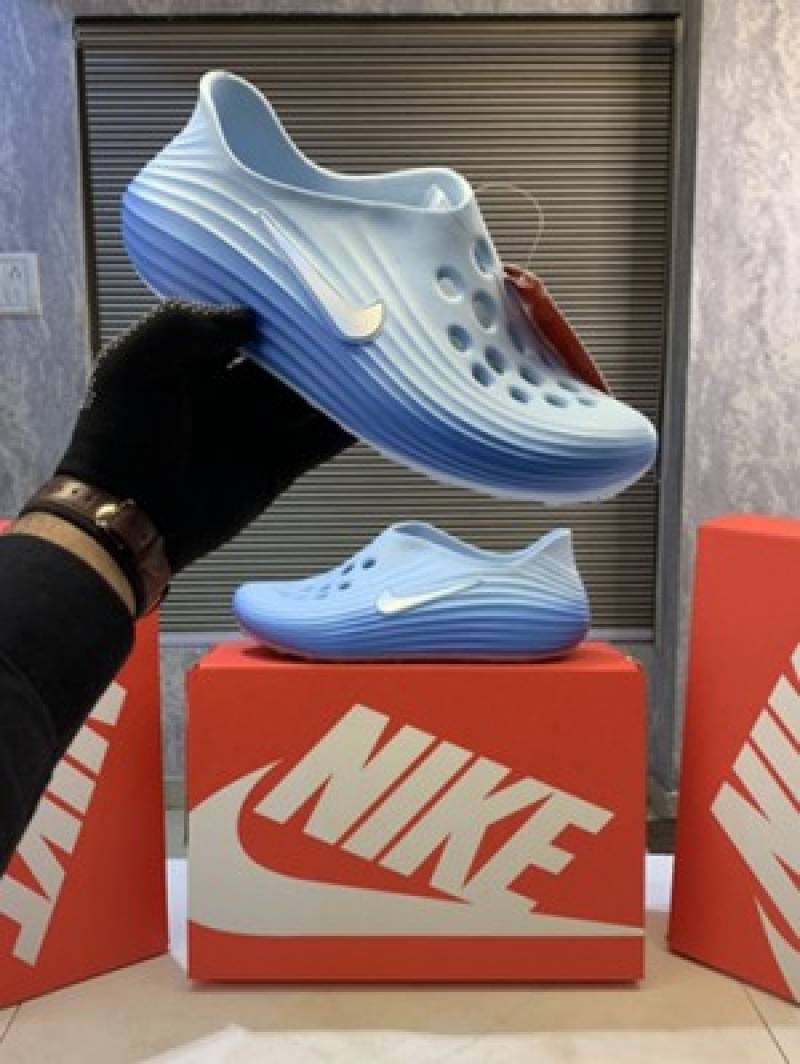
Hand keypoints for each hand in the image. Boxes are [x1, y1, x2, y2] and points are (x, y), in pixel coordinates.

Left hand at [55, 301, 353, 572]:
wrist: (127, 519)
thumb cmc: (121, 436)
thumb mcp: (133, 364)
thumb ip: (182, 325)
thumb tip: (250, 317)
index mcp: (191, 361)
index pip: (242, 324)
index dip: (273, 306)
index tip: (312, 283)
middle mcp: (228, 392)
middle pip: (285, 360)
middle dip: (316, 342)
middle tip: (360, 314)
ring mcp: (256, 430)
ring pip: (309, 398)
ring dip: (341, 381)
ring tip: (382, 353)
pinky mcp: (278, 468)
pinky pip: (321, 442)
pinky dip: (349, 426)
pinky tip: (381, 404)